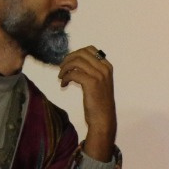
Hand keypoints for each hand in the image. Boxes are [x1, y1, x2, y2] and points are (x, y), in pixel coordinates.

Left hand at [58, 45, 115, 161]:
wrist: (103, 119)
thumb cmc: (99, 103)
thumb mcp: (100, 83)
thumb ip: (92, 71)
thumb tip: (75, 61)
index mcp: (107, 66)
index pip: (90, 49)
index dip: (76, 53)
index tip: (68, 61)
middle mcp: (104, 68)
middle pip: (81, 53)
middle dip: (68, 58)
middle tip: (61, 68)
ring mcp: (99, 75)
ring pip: (76, 62)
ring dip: (65, 68)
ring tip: (61, 76)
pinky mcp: (91, 83)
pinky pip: (73, 74)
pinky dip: (65, 78)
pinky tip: (63, 85)